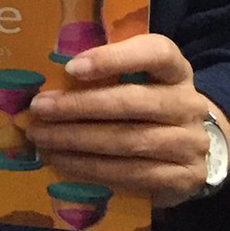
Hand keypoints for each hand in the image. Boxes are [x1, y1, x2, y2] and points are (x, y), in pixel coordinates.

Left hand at [26, 34, 229, 209]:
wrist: (187, 148)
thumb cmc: (145, 103)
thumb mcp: (134, 80)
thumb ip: (102, 73)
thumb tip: (43, 76)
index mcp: (175, 70)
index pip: (156, 53)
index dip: (113, 58)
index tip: (71, 68)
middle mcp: (189, 104)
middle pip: (132, 102)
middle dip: (78, 106)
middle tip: (39, 109)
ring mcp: (190, 143)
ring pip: (128, 141)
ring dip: (77, 140)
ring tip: (41, 137)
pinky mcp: (185, 177)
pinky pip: (132, 174)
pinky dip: (92, 168)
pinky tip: (63, 161)